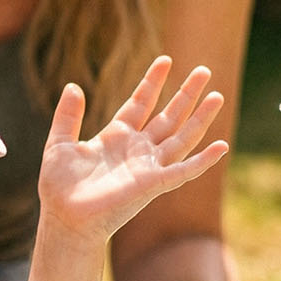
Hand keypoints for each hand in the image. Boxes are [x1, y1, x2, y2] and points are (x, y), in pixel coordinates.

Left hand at [39, 57, 227, 246]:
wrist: (64, 219)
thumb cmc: (59, 187)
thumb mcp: (59, 144)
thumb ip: (67, 116)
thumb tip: (73, 86)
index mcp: (115, 136)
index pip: (139, 103)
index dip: (151, 83)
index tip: (165, 61)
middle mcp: (136, 149)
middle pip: (168, 116)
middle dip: (185, 94)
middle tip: (203, 70)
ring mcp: (147, 167)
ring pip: (181, 137)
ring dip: (200, 118)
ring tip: (216, 96)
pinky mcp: (153, 185)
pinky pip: (184, 170)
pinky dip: (203, 160)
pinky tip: (221, 146)